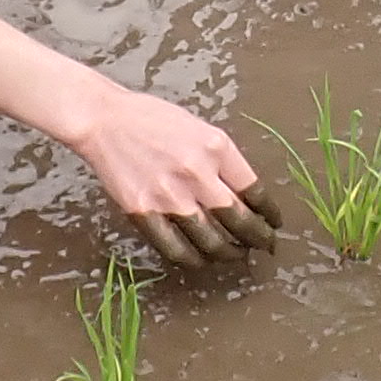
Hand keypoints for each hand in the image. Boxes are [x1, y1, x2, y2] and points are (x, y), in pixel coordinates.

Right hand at [63, 86, 283, 267]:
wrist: (106, 120)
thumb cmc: (154, 120)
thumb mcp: (199, 129)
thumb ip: (222, 161)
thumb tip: (246, 197)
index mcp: (216, 147)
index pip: (255, 191)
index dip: (269, 214)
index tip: (274, 223)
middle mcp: (197, 173)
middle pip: (240, 221)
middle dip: (258, 239)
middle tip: (265, 245)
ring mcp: (170, 196)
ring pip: (212, 241)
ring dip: (230, 253)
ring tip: (236, 254)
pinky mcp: (144, 213)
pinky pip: (176, 249)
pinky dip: (195, 260)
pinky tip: (202, 260)